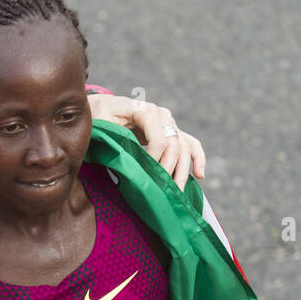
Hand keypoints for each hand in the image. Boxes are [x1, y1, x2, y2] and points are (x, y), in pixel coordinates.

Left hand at [86, 93, 205, 188]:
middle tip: (162, 191)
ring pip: (184, 147)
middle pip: (174, 145)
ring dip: (184, 171)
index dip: (154, 160)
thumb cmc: (100, 117)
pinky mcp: (172, 132)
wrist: (105, 107)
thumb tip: (123, 161)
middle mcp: (162, 114)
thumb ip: (112, 138)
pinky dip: (197, 158)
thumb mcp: (101, 124)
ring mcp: (169, 123)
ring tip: (179, 192)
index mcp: (145, 110)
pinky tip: (200, 175)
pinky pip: (190, 144)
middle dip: (169, 170)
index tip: (145, 176)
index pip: (159, 139)